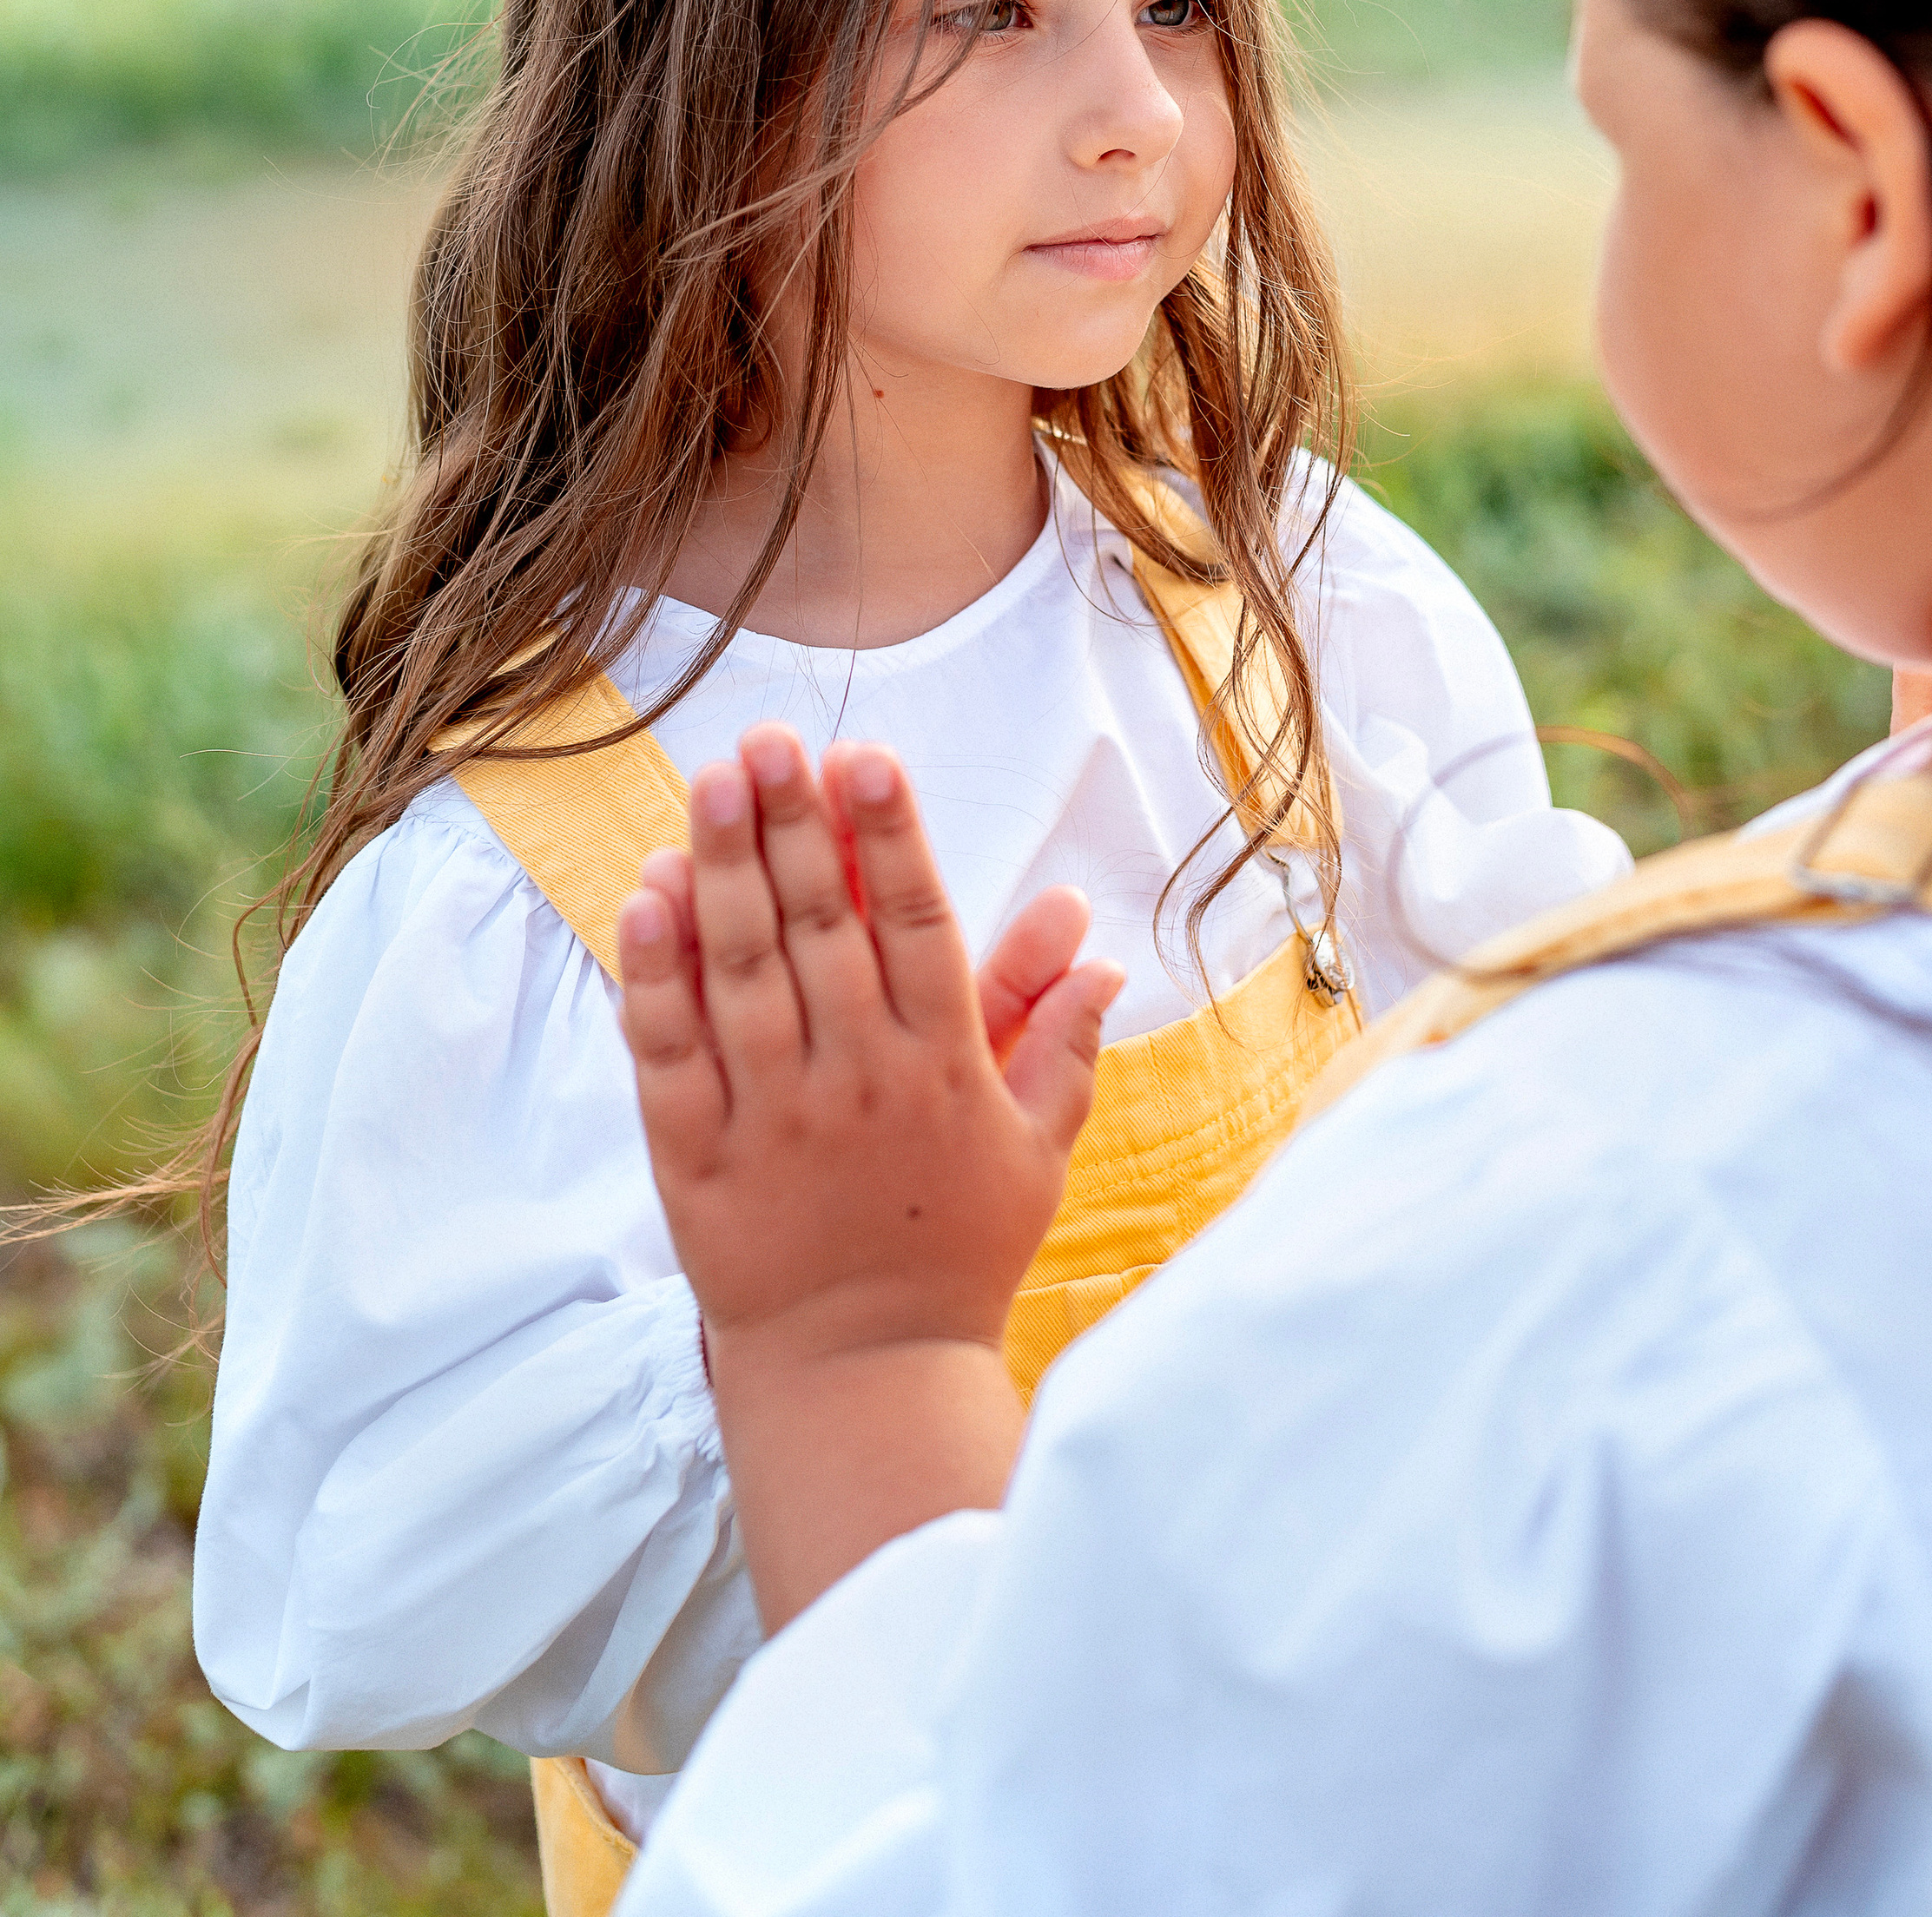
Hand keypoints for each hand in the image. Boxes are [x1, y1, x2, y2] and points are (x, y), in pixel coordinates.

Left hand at [615, 725, 1121, 1623]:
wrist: (865, 1376)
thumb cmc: (957, 1251)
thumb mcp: (1037, 1148)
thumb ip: (1062, 1040)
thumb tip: (1096, 944)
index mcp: (943, 1068)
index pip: (916, 925)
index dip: (890, 837)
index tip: (866, 758)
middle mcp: (856, 1082)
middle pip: (820, 929)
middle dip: (794, 825)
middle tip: (768, 740)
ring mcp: (772, 1119)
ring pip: (742, 974)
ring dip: (724, 871)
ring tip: (713, 783)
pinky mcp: (696, 1161)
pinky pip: (669, 1054)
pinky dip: (656, 974)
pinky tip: (649, 897)